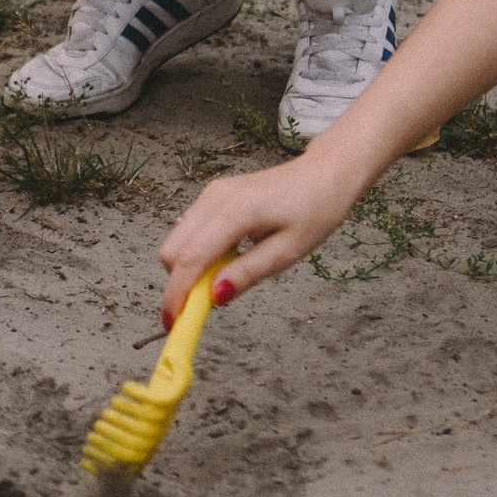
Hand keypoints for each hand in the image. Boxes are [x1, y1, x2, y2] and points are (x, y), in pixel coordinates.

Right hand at [157, 156, 366, 324]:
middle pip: (172, 249)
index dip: (177, 295)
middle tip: (206, 305)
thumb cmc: (314, 209)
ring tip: (225, 279)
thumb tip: (214, 298)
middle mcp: (215, 198)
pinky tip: (227, 259)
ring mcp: (212, 193)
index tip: (174, 324)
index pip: (189, 258)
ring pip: (177, 240)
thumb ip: (247, 274)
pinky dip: (197, 252)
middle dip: (180, 283)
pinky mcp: (214, 194)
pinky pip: (190, 229)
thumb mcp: (288, 252)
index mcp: (235, 211)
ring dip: (189, 268)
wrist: (324, 173)